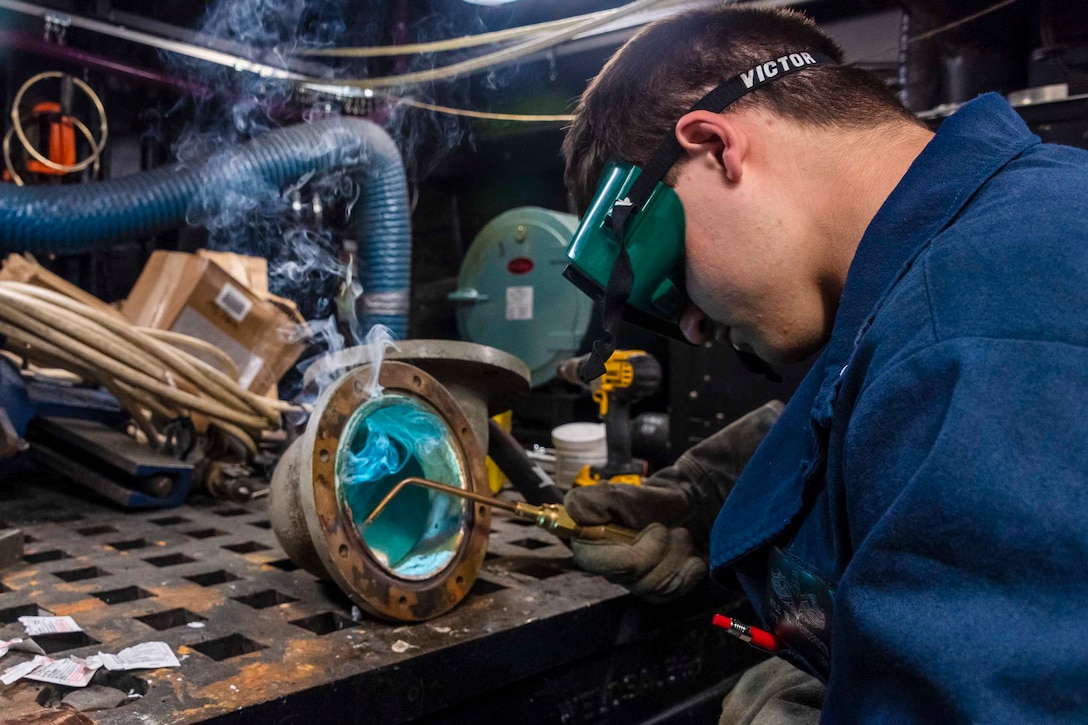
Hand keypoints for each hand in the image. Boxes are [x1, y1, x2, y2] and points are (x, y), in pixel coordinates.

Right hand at [564, 400, 783, 602]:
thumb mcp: (620, 492)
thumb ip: (592, 500)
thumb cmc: (648, 500)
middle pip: (636, 578)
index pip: (602, 565)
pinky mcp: (654, 592)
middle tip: (670, 528)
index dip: (632, 553)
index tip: (656, 527)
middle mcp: (607, 569)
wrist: (683, 508)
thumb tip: (572, 511)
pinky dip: (688, 574)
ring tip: (681, 535)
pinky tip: (692, 558)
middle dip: (662, 550)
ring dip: (678, 556)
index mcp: (590, 546)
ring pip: (656, 587)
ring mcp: (632, 583)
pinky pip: (671, 594)